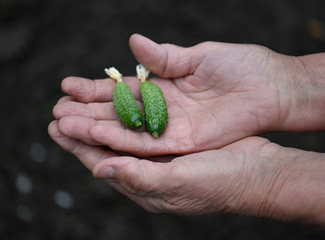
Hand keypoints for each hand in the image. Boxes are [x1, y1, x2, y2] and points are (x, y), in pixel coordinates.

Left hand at [48, 121, 324, 232]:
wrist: (257, 172)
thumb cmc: (219, 183)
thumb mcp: (177, 182)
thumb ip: (138, 177)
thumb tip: (99, 170)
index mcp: (145, 187)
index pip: (102, 164)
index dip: (78, 146)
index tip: (57, 128)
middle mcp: (148, 171)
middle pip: (107, 148)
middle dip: (83, 129)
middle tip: (60, 110)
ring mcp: (161, 155)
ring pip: (122, 133)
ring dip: (101, 116)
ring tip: (81, 101)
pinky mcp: (174, 139)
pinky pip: (142, 123)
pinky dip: (127, 111)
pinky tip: (118, 100)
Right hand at [53, 34, 298, 155]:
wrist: (268, 88)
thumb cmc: (238, 66)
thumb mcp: (198, 56)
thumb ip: (164, 56)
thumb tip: (132, 41)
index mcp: (162, 85)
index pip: (119, 88)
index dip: (93, 87)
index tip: (66, 85)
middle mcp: (160, 109)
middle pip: (116, 112)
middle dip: (86, 111)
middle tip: (56, 110)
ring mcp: (169, 128)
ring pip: (126, 131)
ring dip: (95, 128)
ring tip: (64, 125)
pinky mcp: (182, 143)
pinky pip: (146, 144)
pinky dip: (121, 142)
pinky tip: (95, 137)